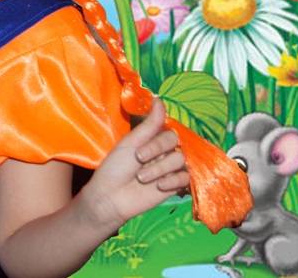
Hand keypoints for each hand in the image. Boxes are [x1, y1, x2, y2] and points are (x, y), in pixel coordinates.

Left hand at [76, 99, 188, 228]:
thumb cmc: (116, 168)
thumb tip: (159, 98)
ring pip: (181, 160)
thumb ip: (149, 124)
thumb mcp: (130, 142)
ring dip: (159, 169)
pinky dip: (172, 181)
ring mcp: (171, 168)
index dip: (157, 142)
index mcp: (154, 139)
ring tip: (142, 178)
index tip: (138, 153)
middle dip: (157, 154)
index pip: (170, 132)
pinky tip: (158, 186)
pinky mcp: (176, 186)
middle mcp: (165, 152)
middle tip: (139, 162)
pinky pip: (186, 178)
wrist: (111, 197)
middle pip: (177, 144)